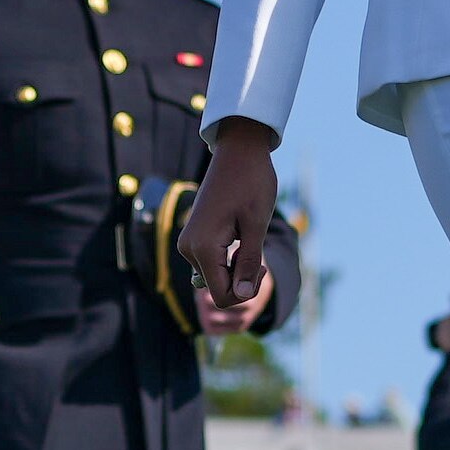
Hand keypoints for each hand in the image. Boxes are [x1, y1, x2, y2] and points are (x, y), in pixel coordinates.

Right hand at [184, 123, 280, 324]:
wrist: (238, 152)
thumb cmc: (252, 183)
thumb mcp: (257, 226)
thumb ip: (249, 264)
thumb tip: (243, 296)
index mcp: (203, 248)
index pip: (222, 296)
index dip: (247, 292)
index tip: (262, 266)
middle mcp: (188, 249)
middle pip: (217, 290)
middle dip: (241, 281)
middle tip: (260, 257)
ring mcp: (187, 243)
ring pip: (213, 279)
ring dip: (234, 271)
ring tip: (249, 242)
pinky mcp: (192, 237)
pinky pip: (209, 265)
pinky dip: (227, 262)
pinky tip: (238, 239)